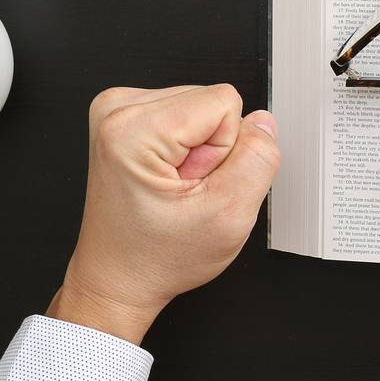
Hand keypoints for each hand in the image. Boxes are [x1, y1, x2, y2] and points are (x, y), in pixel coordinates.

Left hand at [46, 84, 279, 343]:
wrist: (119, 279)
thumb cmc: (156, 257)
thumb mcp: (228, 217)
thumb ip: (258, 160)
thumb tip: (263, 122)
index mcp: (132, 129)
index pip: (225, 103)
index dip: (224, 151)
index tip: (195, 185)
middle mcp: (117, 110)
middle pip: (210, 101)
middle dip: (209, 150)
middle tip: (184, 191)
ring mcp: (117, 111)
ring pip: (200, 107)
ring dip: (197, 152)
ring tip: (173, 188)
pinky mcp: (124, 118)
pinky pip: (185, 114)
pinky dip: (184, 149)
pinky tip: (166, 179)